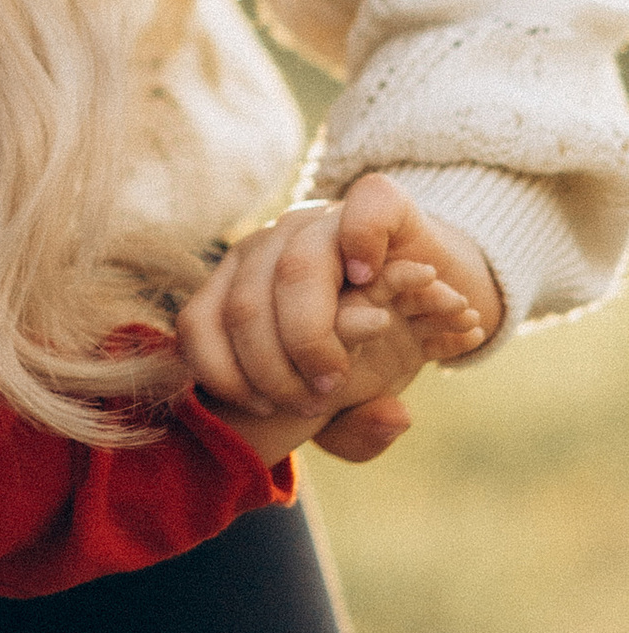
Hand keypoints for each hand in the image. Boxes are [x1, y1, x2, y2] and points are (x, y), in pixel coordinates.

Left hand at [178, 173, 496, 467]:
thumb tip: (391, 417)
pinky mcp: (379, 203)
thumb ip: (351, 429)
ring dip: (314, 334)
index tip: (267, 410)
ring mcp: (321, 220)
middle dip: (276, 371)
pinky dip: (366, 249)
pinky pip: (363, 214)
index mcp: (238, 286)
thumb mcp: (350, 403)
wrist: (436, 299)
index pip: (197, 324)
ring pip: (294, 267)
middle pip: (244, 307)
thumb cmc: (372, 356)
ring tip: (339, 370)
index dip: (225, 376)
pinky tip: (375, 288)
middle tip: (315, 399)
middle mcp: (269, 246)